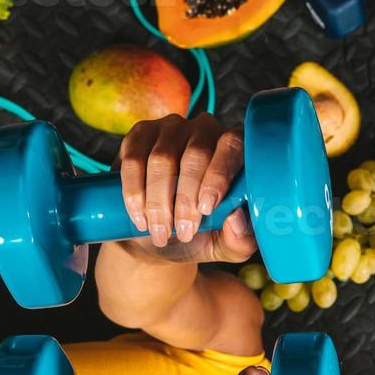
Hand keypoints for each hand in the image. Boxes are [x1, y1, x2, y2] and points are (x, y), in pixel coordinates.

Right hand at [117, 114, 257, 263]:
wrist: (156, 238)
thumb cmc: (197, 235)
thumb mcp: (223, 245)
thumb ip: (240, 240)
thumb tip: (237, 219)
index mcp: (234, 149)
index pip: (232, 147)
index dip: (218, 176)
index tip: (205, 209)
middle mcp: (205, 130)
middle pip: (196, 154)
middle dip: (186, 199)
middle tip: (182, 233)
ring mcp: (170, 129)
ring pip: (162, 159)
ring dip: (158, 201)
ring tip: (160, 232)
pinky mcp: (140, 136)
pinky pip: (134, 160)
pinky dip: (134, 192)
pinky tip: (140, 216)